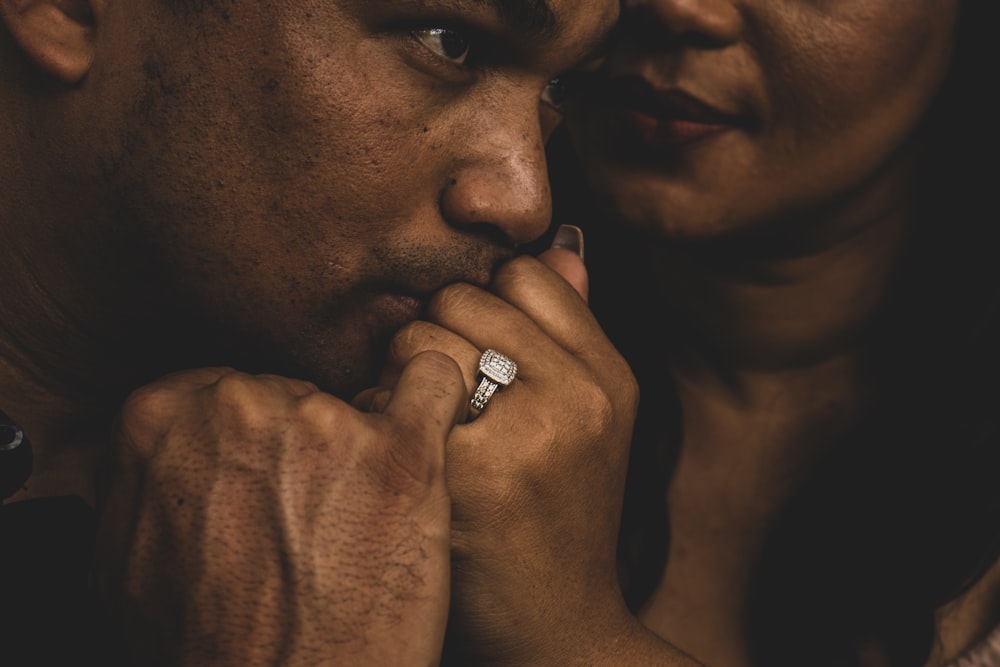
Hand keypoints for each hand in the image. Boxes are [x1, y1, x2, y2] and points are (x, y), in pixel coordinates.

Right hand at [95, 357, 465, 666]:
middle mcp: (239, 408)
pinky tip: (429, 430)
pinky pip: (434, 382)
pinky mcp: (401, 454)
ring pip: (355, 398)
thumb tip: (165, 447)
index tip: (265, 480)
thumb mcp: (126, 559)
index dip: (249, 440)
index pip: (221, 388)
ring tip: (358, 517)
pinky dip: (437, 397)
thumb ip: (147, 478)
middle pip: (289, 392)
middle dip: (302, 445)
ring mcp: (324, 424)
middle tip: (311, 513)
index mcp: (163, 418)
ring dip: (360, 447)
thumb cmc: (205, 648)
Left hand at [357, 250, 646, 664]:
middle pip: (464, 297)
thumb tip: (560, 244)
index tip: (473, 352)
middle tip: (438, 394)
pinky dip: (381, 416)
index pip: (524, 275)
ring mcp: (529, 435)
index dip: (483, 306)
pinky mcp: (470, 475)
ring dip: (400, 372)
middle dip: (435, 335)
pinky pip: (393, 393)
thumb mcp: (590, 420)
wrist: (558, 630)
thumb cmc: (557, 518)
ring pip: (421, 335)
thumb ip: (572, 331)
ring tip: (419, 424)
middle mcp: (580, 396)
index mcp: (610, 376)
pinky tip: (403, 457)